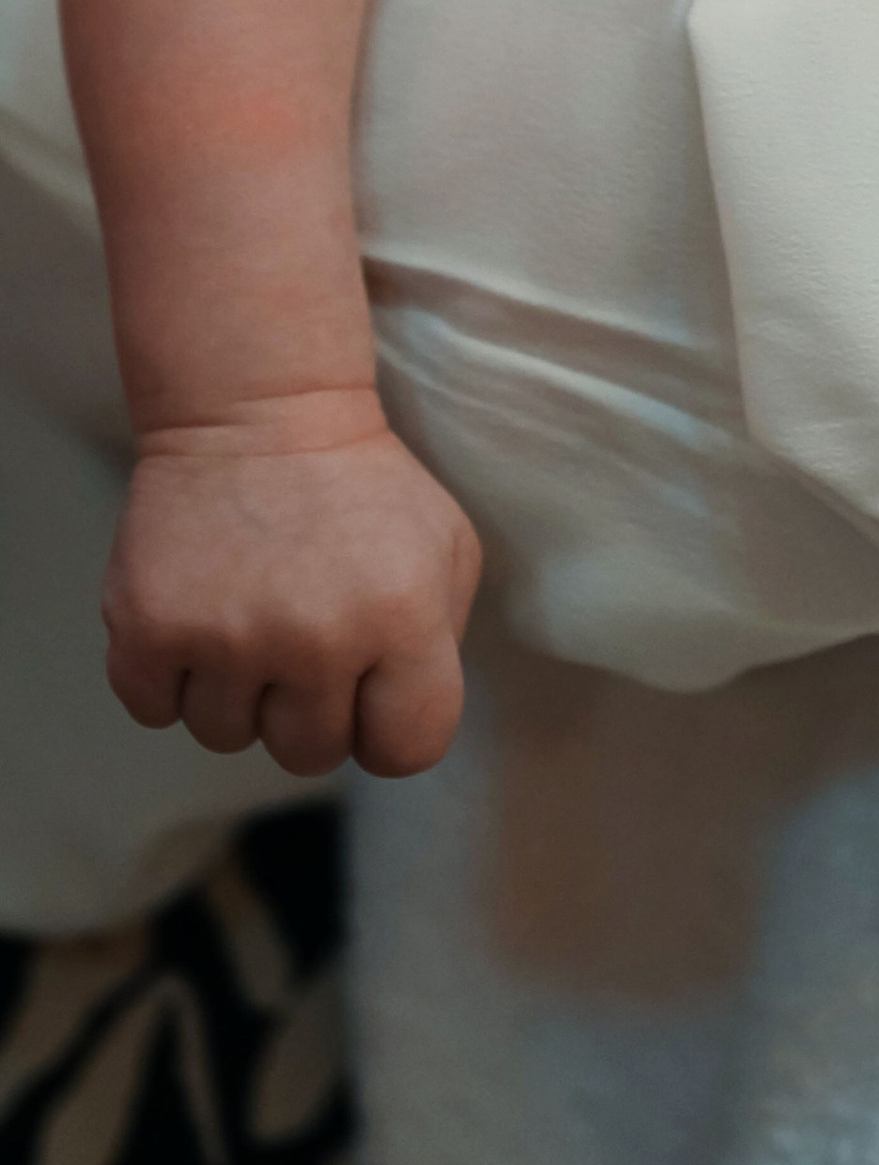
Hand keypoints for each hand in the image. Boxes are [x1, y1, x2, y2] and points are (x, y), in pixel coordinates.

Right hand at [104, 390, 481, 778]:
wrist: (258, 408)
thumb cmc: (361, 484)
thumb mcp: (443, 544)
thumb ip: (441, 639)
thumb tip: (401, 715)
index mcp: (403, 618)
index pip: (408, 750)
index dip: (387, 729)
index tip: (369, 693)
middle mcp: (317, 639)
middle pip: (309, 756)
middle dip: (308, 707)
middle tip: (302, 633)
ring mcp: (227, 639)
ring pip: (227, 737)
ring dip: (237, 690)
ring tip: (250, 609)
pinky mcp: (149, 632)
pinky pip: (157, 711)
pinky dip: (170, 676)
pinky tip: (198, 612)